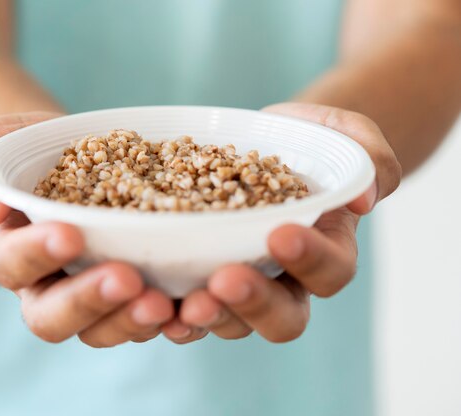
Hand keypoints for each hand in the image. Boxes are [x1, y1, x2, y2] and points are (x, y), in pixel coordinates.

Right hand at [0, 112, 173, 346]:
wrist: (64, 154)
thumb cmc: (22, 152)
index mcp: (9, 254)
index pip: (12, 265)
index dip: (37, 255)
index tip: (70, 234)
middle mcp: (47, 286)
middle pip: (56, 317)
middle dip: (91, 302)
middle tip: (127, 280)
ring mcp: (94, 295)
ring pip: (108, 328)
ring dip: (135, 320)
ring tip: (166, 303)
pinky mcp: (136, 291)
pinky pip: (152, 317)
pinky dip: (176, 317)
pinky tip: (198, 304)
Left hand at [161, 103, 401, 343]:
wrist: (263, 142)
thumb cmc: (308, 139)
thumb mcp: (343, 133)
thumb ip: (366, 156)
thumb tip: (364, 196)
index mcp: (326, 249)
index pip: (330, 271)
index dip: (310, 259)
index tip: (280, 233)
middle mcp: (285, 280)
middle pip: (282, 317)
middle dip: (254, 304)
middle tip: (225, 281)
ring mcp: (240, 284)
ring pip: (231, 322)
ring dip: (208, 317)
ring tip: (183, 304)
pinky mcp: (199, 276)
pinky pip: (187, 307)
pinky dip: (170, 312)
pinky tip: (150, 303)